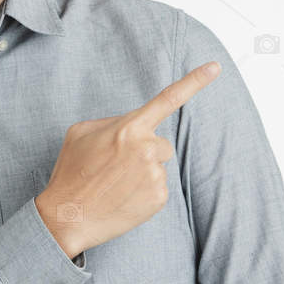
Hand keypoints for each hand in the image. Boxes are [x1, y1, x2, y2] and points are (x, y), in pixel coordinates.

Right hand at [35, 61, 220, 256]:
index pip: (168, 99)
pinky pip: (158, 187)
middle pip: (160, 143)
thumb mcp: (81, 133)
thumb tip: (132, 125)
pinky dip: (143, 192)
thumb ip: (112, 122)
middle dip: (144, 151)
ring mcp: (155, 175)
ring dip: (142, 172)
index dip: (195, 81)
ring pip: (158, 166)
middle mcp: (147, 149)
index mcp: (129, 128)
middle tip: (115, 167)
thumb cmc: (71, 173)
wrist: (67, 216)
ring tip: (115, 184)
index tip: (215, 67)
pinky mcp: (159, 198)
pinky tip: (123, 197)